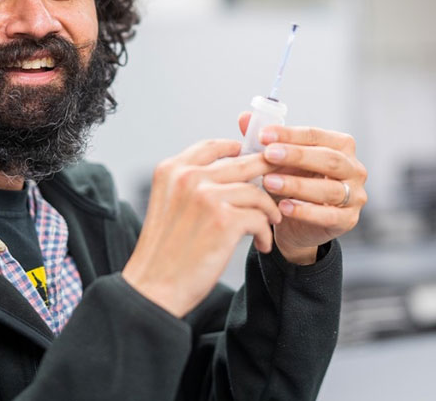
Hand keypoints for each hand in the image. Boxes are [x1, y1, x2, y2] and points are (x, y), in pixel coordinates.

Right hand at [121, 139, 281, 317]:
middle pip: (242, 163)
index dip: (238, 149)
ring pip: (256, 192)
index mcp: (172, 170)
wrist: (154, 288)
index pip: (212, 146)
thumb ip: (192, 185)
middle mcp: (188, 177)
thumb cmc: (164, 253)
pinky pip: (259, 218)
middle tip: (282, 183)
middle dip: (267, 173)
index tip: (253, 157)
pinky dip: (264, 232)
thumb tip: (233, 174)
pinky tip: (261, 244)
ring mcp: (207, 196)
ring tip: (270, 224)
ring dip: (268, 210)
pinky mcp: (224, 220)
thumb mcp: (169, 205)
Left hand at [239, 115, 367, 264]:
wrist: (296, 223)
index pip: (316, 135)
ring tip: (269, 182)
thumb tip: (245, 118)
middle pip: (329, 159)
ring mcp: (355, 195)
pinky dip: (305, 212)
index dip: (289, 134)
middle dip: (297, 156)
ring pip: (329, 189)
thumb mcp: (279, 161)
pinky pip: (329, 215)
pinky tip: (283, 207)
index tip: (263, 135)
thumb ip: (266, 140)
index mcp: (341, 145)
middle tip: (268, 155)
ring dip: (297, 184)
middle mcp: (354, 168)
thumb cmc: (292, 183)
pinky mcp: (349, 220)